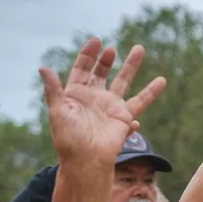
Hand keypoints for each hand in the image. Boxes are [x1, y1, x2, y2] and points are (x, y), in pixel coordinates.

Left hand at [39, 38, 165, 166]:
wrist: (86, 160)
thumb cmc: (68, 139)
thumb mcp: (57, 111)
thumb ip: (53, 89)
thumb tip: (43, 68)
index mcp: (75, 94)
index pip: (82, 69)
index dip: (88, 54)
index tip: (96, 41)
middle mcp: (94, 98)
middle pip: (102, 72)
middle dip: (107, 59)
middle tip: (111, 49)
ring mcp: (110, 107)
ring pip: (124, 81)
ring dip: (132, 65)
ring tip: (140, 49)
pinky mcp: (124, 117)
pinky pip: (141, 101)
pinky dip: (151, 93)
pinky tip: (160, 82)